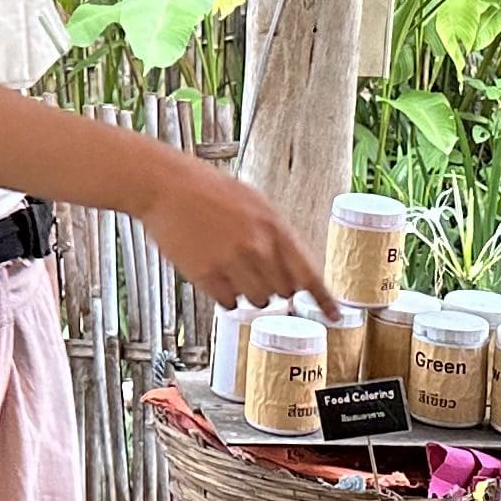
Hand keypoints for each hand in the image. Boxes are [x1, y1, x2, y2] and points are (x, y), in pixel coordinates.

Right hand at [133, 152, 329, 311]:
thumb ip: (274, 233)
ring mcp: (232, 262)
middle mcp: (257, 246)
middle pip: (284, 291)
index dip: (324, 298)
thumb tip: (290, 264)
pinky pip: (229, 303)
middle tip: (257, 271)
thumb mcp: (253, 201)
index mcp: (274, 225)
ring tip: (233, 269)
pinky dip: (226, 296)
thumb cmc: (205, 189)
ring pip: (258, 301)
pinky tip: (216, 274)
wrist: (165, 186)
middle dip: (276, 286)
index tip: (335, 315)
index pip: (309, 272)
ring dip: (250, 293)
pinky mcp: (207, 275)